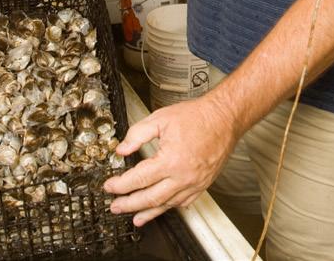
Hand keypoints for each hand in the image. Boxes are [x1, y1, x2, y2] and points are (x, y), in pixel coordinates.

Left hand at [104, 95, 237, 226]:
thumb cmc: (196, 117)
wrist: (224, 118)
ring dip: (148, 213)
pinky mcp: (203, 184)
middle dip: (129, 204)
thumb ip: (137, 134)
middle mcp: (182, 176)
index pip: (138, 179)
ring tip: (134, 218)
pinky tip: (161, 209)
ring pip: (166, 205)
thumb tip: (121, 150)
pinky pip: (183, 202)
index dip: (120, 185)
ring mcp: (194, 183)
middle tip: (115, 206)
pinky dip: (169, 208)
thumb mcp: (160, 119)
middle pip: (150, 198)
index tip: (109, 186)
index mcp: (170, 160)